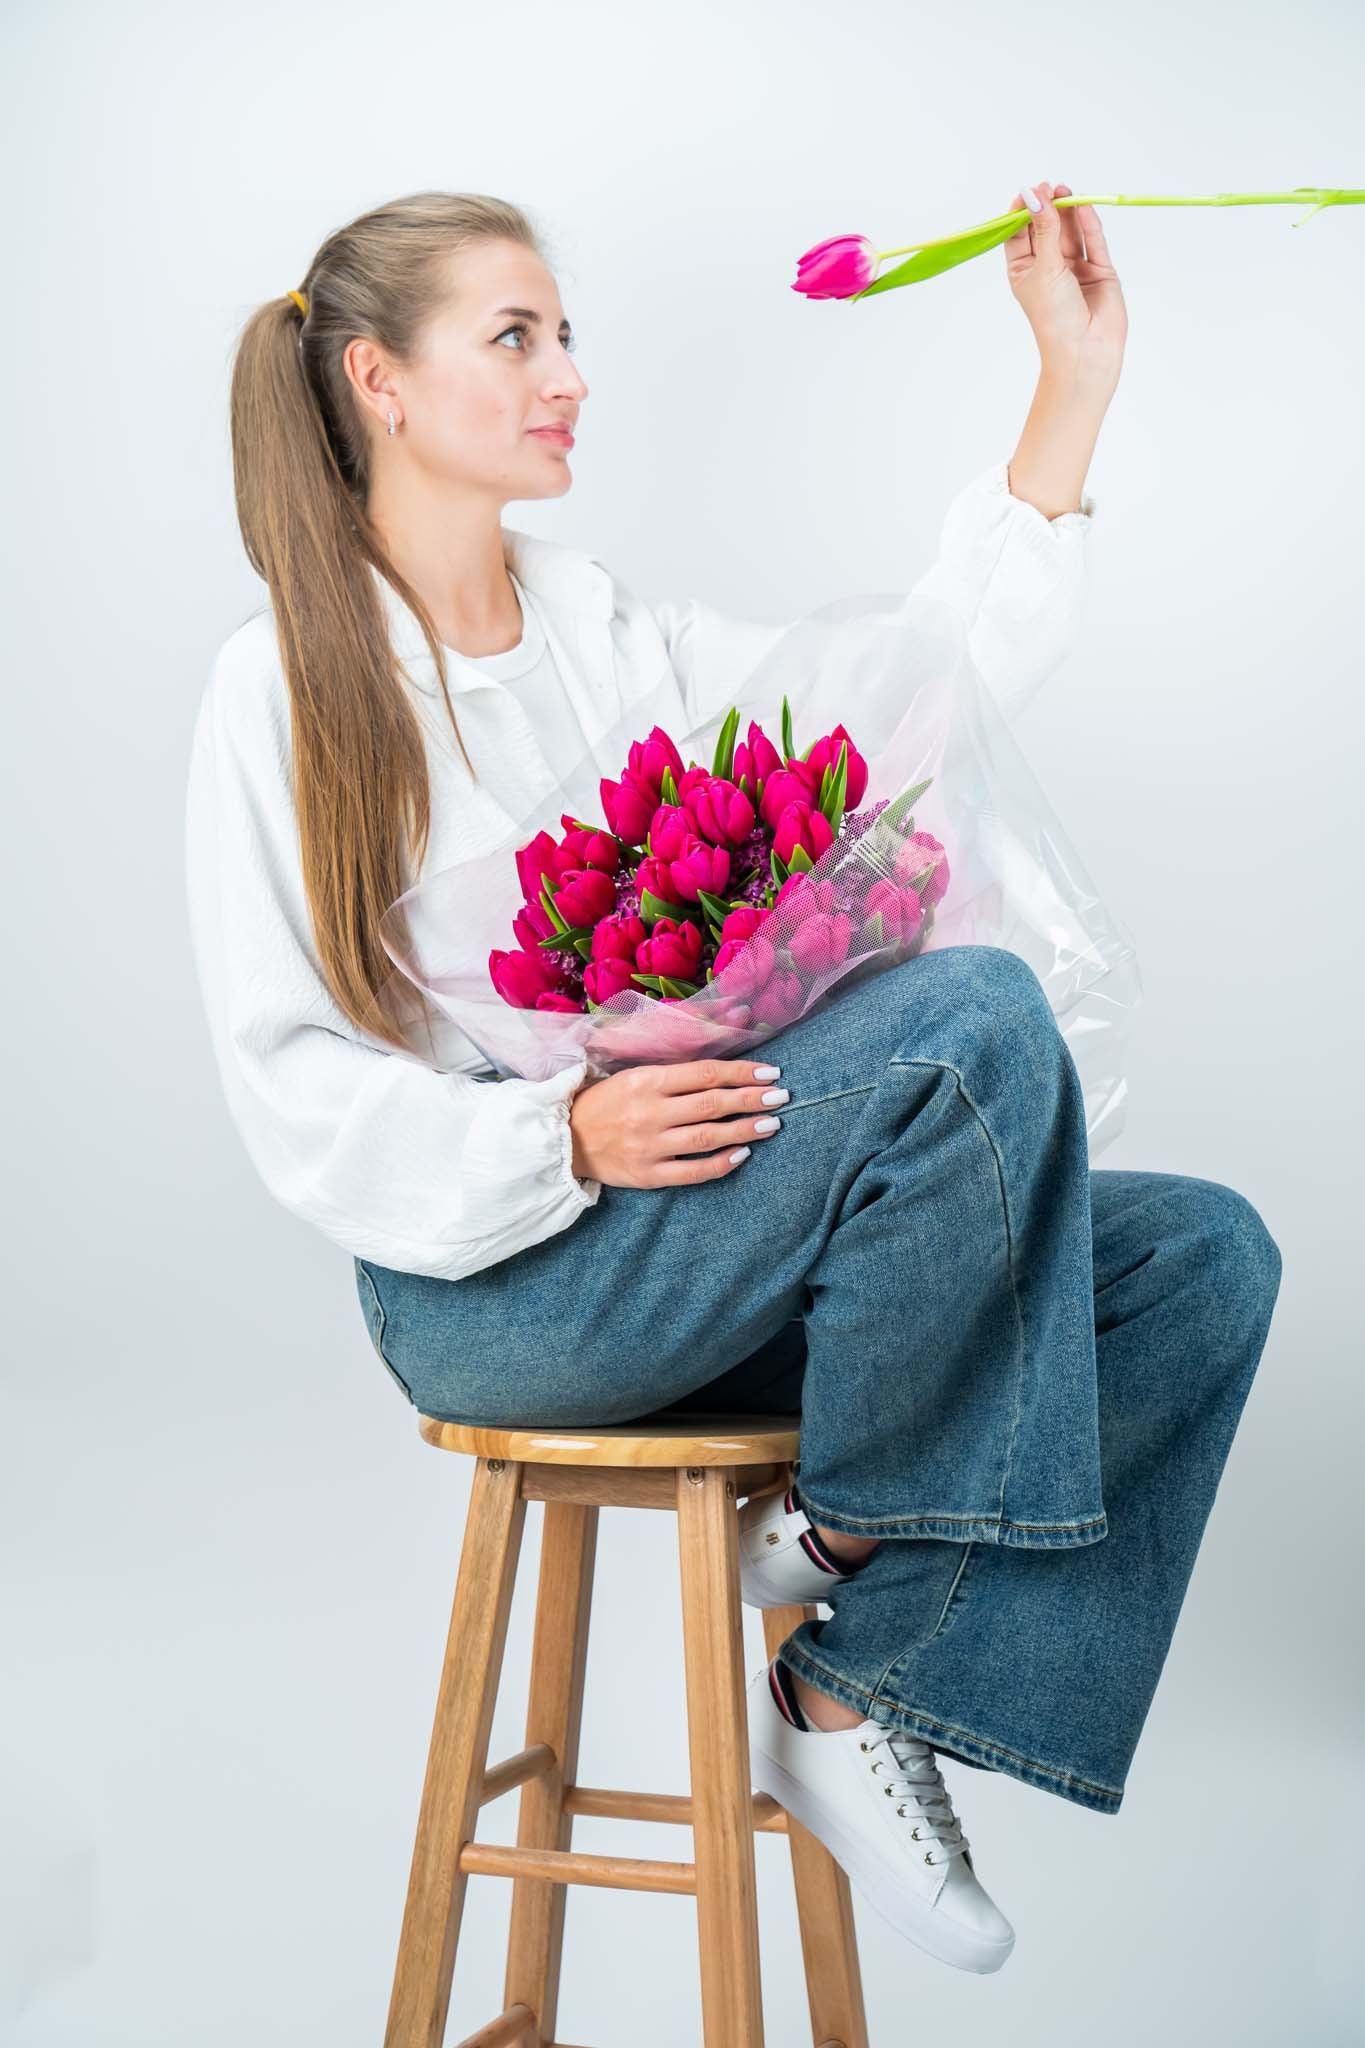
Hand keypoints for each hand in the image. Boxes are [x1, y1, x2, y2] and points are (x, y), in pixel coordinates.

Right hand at [569, 1057, 787, 1188]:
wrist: (566, 1139)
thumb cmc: (607, 1102)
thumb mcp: (635, 1075)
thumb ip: (678, 1071)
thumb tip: (724, 1063)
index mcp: (646, 1081)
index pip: (705, 1074)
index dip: (742, 1072)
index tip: (771, 1072)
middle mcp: (650, 1112)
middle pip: (712, 1104)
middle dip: (752, 1099)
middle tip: (782, 1096)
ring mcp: (649, 1146)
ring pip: (708, 1137)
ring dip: (745, 1130)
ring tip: (772, 1124)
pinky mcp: (648, 1175)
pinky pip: (693, 1172)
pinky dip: (721, 1163)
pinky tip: (743, 1154)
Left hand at [1005, 179, 1127, 386]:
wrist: (1085, 350)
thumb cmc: (1054, 317)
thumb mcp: (1044, 269)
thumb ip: (1045, 230)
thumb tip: (1035, 197)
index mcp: (1024, 272)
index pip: (1019, 235)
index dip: (1022, 213)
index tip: (1027, 193)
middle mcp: (1048, 268)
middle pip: (1047, 228)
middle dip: (1048, 207)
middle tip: (1049, 186)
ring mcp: (1075, 268)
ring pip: (1071, 231)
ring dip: (1068, 210)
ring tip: (1065, 189)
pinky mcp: (1099, 270)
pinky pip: (1093, 241)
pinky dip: (1089, 224)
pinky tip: (1083, 207)